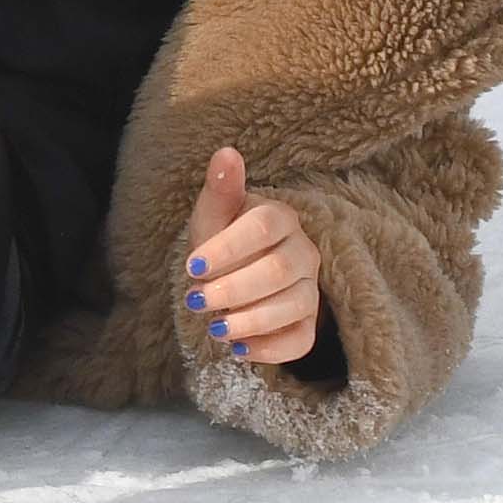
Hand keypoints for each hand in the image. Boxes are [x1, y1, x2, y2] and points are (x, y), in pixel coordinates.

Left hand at [179, 145, 323, 365]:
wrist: (233, 274)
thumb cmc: (222, 239)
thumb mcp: (213, 215)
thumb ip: (221, 189)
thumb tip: (226, 152)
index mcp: (281, 217)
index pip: (261, 228)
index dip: (227, 248)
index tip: (192, 266)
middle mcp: (304, 252)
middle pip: (278, 270)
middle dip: (234, 289)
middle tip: (196, 300)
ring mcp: (310, 289)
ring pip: (293, 306)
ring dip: (250, 321)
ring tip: (215, 329)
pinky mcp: (309, 323)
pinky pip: (302, 340)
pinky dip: (270, 349)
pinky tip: (238, 350)